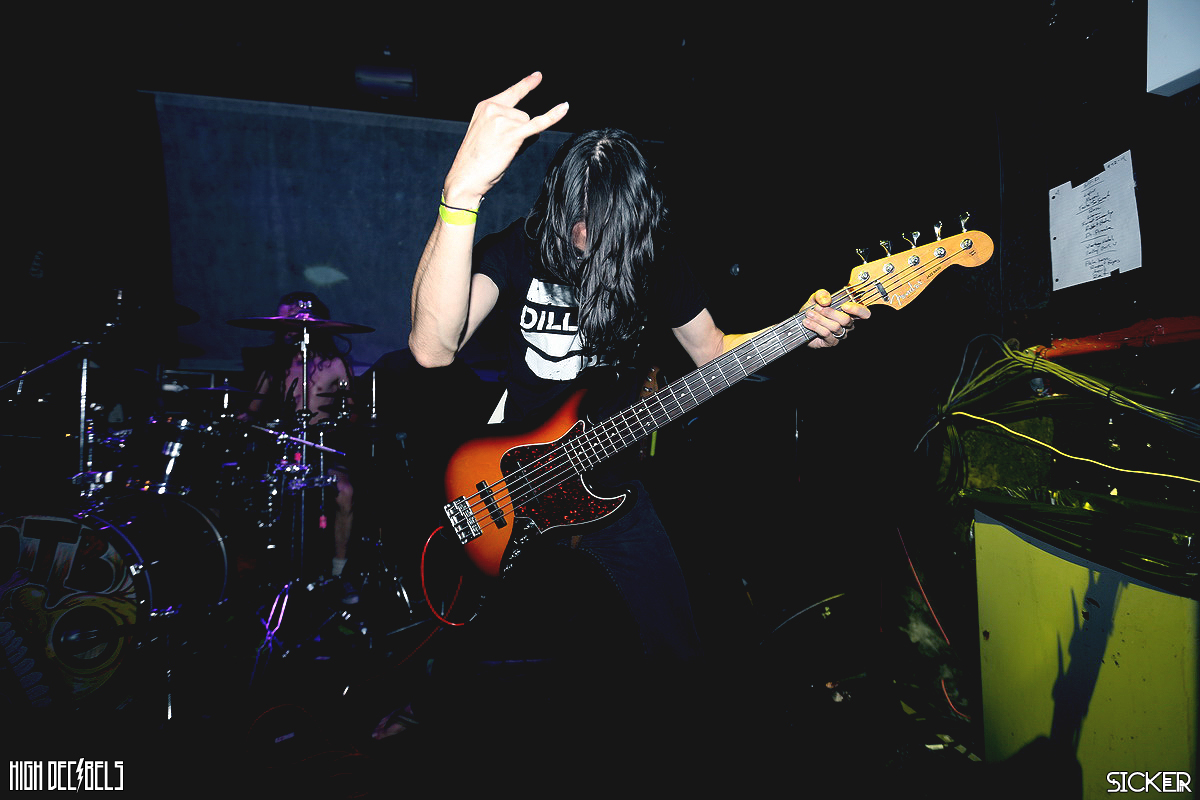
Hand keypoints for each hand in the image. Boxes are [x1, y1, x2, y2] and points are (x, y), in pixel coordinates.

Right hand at [442, 72, 568, 207]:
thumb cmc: (476, 160)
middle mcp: (494, 108)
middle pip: (523, 115)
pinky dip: (552, 116)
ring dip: (521, 140)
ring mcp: (503, 120)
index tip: (538, 76)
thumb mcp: (486, 133)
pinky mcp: (512, 134)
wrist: (465, 176)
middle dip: (518, 132)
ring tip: (502, 151)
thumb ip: (506, 124)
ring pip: (528, 125)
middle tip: (498, 147)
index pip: (512, 93)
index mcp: (485, 105)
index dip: (526, 84)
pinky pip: (538, 124)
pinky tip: (564, 108)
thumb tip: (537, 129)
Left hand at [802, 290, 870, 347]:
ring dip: (820, 319)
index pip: (864, 313)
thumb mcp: (816, 298)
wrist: (801, 323)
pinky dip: (815, 326)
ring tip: (809, 314)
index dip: (857, 310)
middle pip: (846, 320)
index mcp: (850, 312)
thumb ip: (821, 295)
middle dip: (830, 312)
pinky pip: (826, 333)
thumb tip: (826, 300)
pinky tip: (807, 322)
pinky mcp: (831, 342)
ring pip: (835, 327)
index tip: (844, 305)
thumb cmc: (813, 310)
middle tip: (817, 308)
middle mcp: (848, 324)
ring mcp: (840, 334)